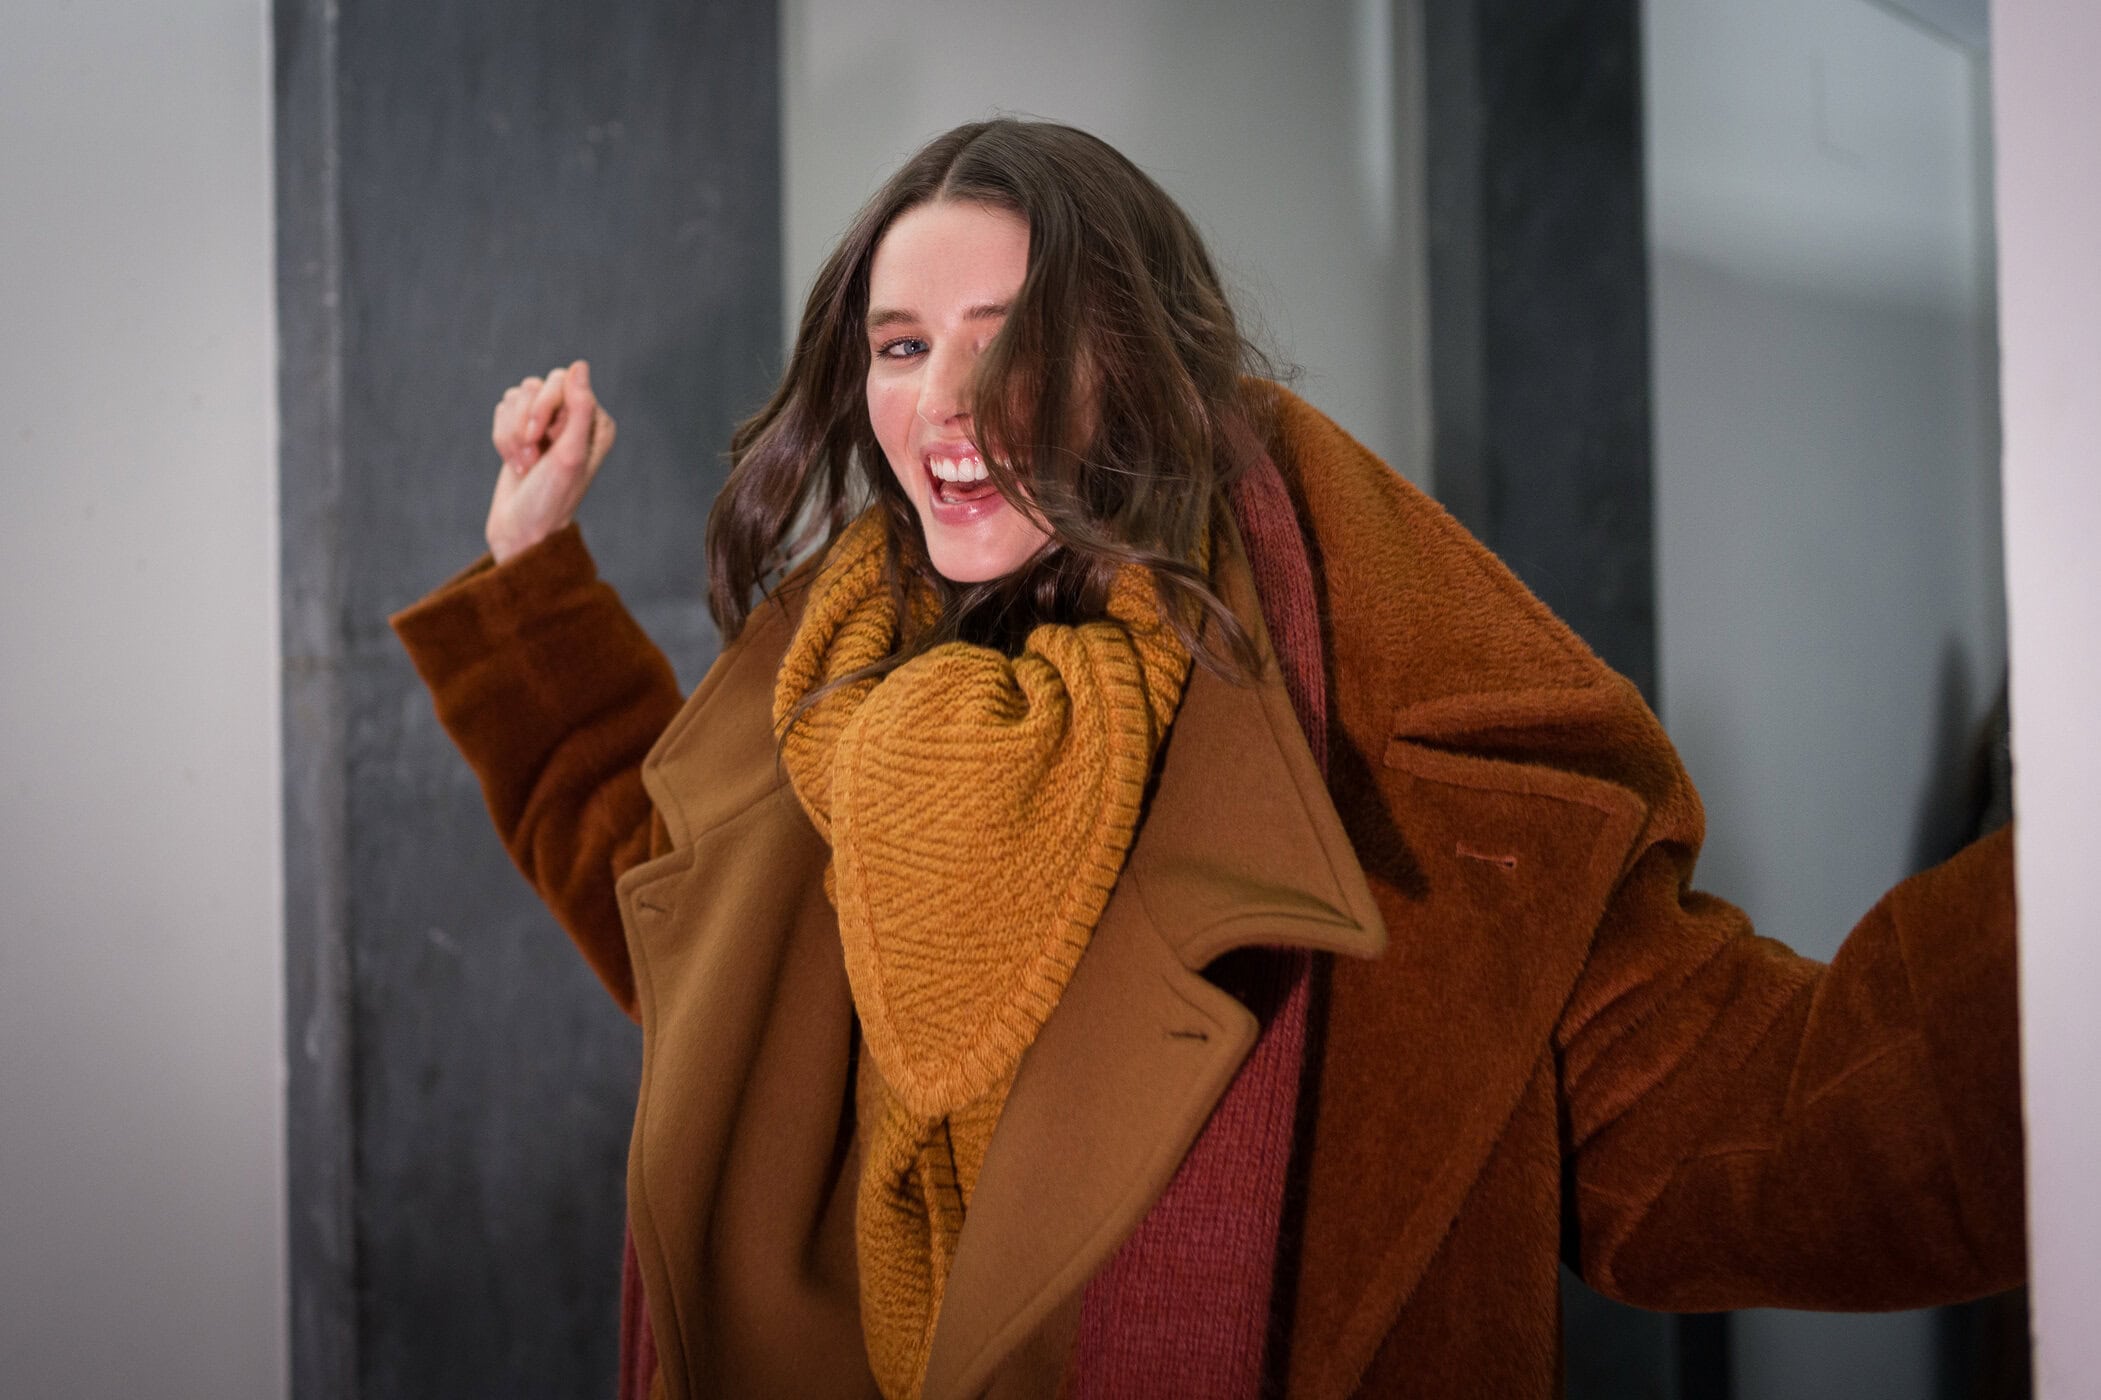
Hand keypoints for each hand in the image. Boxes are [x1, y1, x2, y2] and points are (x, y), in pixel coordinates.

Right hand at [486, 359, 617, 562]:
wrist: (521, 530)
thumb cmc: (550, 498)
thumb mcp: (569, 455)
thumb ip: (580, 408)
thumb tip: (579, 365)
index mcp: (596, 422)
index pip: (563, 382)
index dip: (543, 406)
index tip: (537, 438)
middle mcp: (575, 418)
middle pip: (536, 385)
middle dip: (524, 421)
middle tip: (530, 456)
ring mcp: (548, 423)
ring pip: (515, 397)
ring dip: (511, 434)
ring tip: (524, 465)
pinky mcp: (523, 429)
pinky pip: (502, 410)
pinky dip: (501, 438)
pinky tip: (515, 464)